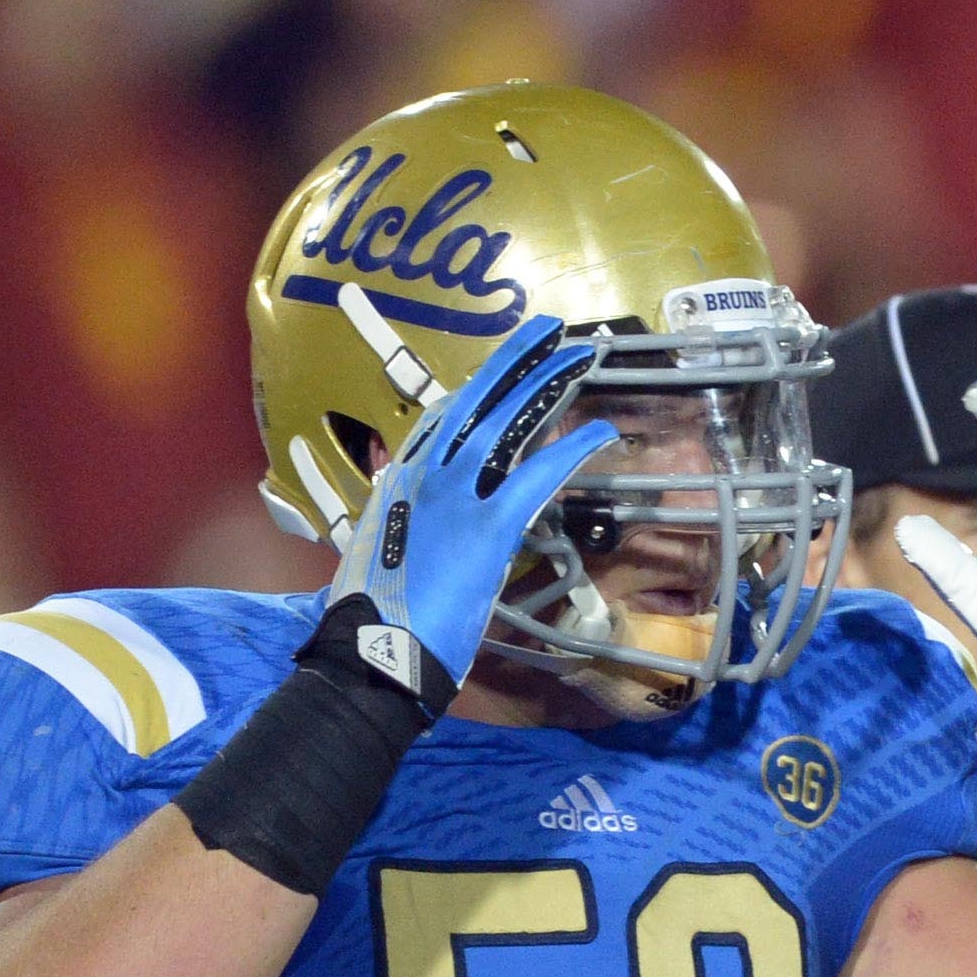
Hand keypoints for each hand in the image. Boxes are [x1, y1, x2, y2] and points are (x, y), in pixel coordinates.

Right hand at [324, 314, 615, 692]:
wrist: (375, 648)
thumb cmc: (379, 609)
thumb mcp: (377, 541)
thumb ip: (391, 501)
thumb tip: (391, 471)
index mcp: (401, 478)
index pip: (444, 417)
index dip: (480, 384)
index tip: (507, 362)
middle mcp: (425, 473)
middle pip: (477, 401)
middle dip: (515, 361)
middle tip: (548, 328)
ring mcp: (456, 495)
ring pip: (507, 423)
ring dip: (547, 384)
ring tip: (580, 354)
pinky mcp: (489, 525)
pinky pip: (538, 474)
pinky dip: (571, 448)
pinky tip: (601, 430)